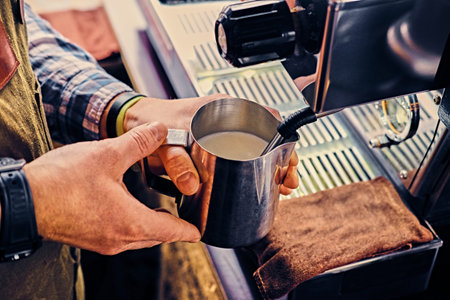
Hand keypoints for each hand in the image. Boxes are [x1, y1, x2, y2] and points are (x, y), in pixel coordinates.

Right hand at [23, 122, 200, 254]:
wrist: (21, 201)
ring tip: (159, 210)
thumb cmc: (62, 181)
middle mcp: (120, 239)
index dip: (190, 229)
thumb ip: (139, 142)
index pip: (174, 232)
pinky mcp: (89, 238)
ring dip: (151, 224)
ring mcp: (103, 242)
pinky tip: (127, 207)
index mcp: (132, 222)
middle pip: (157, 236)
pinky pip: (121, 235)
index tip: (200, 229)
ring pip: (139, 237)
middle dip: (172, 225)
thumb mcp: (107, 154)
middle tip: (182, 213)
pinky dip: (132, 224)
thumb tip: (161, 130)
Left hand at [124, 94, 298, 195]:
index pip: (267, 117)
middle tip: (288, 180)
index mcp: (223, 109)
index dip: (282, 139)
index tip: (288, 160)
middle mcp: (229, 117)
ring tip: (282, 184)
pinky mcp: (218, 141)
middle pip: (268, 135)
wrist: (138, 121)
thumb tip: (192, 184)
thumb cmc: (154, 124)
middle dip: (283, 158)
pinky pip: (245, 149)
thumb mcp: (166, 143)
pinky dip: (258, 163)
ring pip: (260, 144)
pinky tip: (263, 180)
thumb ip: (177, 163)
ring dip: (272, 163)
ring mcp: (225, 128)